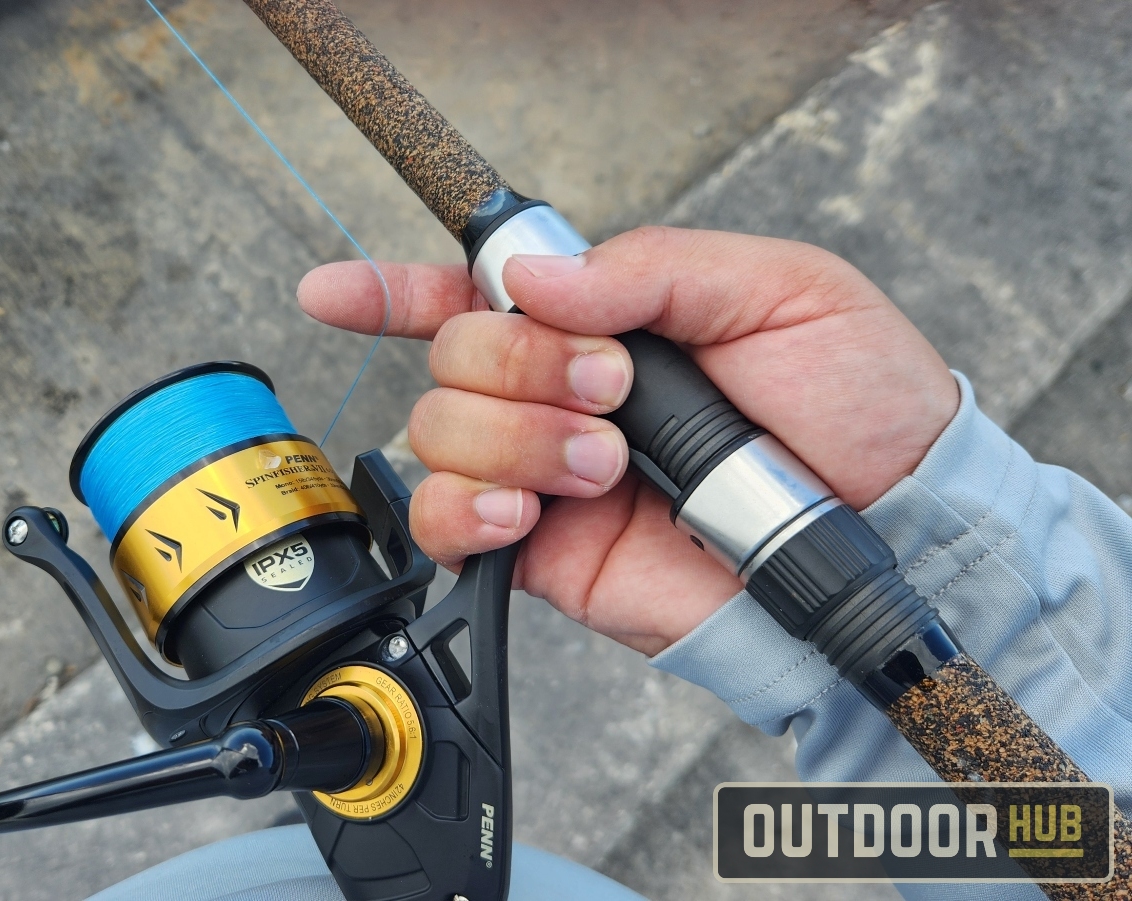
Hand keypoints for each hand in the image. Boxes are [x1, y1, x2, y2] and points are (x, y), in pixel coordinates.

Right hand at [298, 227, 957, 655]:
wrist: (889, 531)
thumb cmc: (857, 406)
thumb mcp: (781, 291)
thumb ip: (654, 268)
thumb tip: (539, 279)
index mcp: (603, 319)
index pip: (473, 291)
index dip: (393, 288)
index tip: (331, 290)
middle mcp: (557, 392)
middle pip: (453, 351)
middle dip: (525, 362)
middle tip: (615, 390)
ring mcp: (542, 472)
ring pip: (441, 430)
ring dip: (518, 437)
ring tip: (608, 463)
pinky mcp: (540, 551)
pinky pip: (446, 522)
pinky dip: (467, 508)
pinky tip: (527, 510)